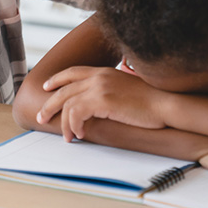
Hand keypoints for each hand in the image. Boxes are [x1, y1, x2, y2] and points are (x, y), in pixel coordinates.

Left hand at [36, 66, 168, 141]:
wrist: (166, 103)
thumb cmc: (152, 101)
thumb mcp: (126, 88)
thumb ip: (109, 90)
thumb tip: (97, 105)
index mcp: (104, 71)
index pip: (73, 72)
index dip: (57, 79)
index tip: (46, 87)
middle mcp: (99, 76)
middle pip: (64, 89)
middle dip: (50, 104)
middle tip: (41, 118)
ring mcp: (99, 87)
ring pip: (67, 104)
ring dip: (64, 123)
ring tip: (67, 137)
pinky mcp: (102, 100)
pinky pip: (76, 113)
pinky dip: (74, 126)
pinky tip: (80, 134)